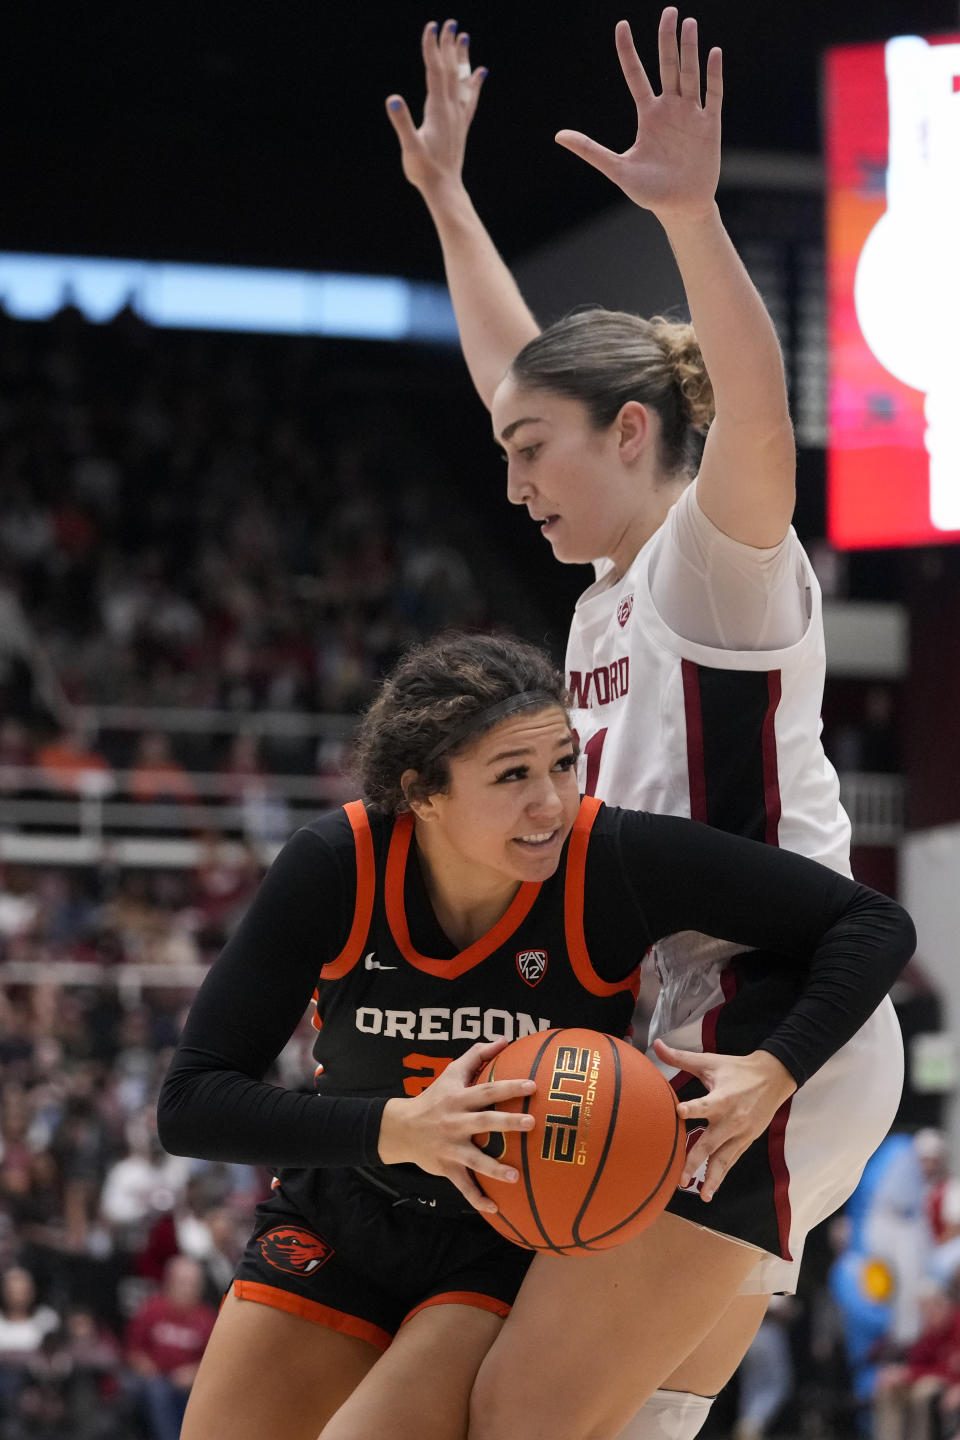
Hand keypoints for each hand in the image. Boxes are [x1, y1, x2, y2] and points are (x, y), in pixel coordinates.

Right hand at [378, 1038, 535, 1213]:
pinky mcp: (447, 1168)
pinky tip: (496, 1208)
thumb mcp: (451, 1073)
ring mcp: (451, 1147)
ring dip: (495, 1169)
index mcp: (459, 1099)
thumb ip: (477, 1055)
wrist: (401, 1128)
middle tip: (531, 1122)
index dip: (509, 1086)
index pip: (487, 1090)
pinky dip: (478, 1198)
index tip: (532, 1085)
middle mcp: (456, 1123)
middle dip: (508, 1122)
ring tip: (516, 1176)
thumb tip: (504, 1040)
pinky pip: (464, 1186)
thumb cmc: (433, 1097)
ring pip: (475, 1159)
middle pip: (485, 1122)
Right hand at [386, 19, 485, 200]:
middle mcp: (451, 109)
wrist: (444, 188)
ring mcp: (458, 116)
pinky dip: (474, 82)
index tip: (432, 26)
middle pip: (450, 70)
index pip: (435, 71)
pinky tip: (480, 72)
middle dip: (449, 45)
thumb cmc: (424, 170)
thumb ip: (402, 122)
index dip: (432, 48)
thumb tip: (393, 98)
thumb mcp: (409, 147)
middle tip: (450, 22)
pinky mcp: (461, 125)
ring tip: (465, 37)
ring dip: (462, 58)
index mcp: (437, 109)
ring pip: (461, 80)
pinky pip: (470, 97)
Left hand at [555, 8, 720, 224]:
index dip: (628, 51)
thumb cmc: (650, 192)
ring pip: (689, 74)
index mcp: (648, 115)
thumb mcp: (617, 168)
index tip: (621, 25)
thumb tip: (558, 136)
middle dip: (667, 39)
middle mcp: (670, 109)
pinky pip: (712, 95)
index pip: (636, 75)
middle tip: (669, 11)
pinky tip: (713, 53)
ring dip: (689, 50)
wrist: (680, 209)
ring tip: (689, 23)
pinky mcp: (709, 126)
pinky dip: (713, 75)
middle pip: (667, 66)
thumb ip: (590, 150)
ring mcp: (690, 115)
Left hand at [653, 1039, 796, 1200]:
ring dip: (712, 1177)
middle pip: (711, 1142)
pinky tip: (709, 1191)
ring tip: (701, 1195)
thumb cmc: (737, 1069)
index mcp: (723, 1097)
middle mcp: (732, 1119)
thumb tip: (656, 1045)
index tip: (678, 1112)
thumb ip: (681, 1057)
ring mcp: (740, 1133)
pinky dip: (721, 1175)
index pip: (705, 1104)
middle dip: (696, 1160)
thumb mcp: (710, 1062)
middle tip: (681, 1177)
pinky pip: (731, 1160)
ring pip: (724, 1159)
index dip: (692, 1109)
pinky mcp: (746, 1141)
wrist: (774, 1078)